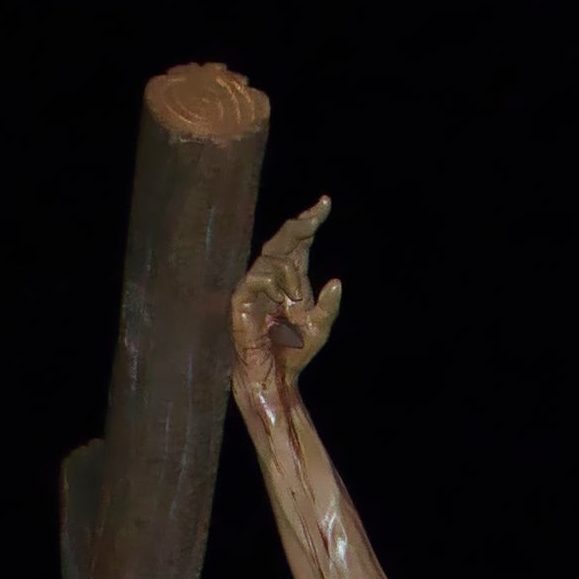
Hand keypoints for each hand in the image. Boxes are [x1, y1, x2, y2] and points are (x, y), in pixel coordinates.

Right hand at [230, 200, 339, 396]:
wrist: (275, 374)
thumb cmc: (295, 352)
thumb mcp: (320, 327)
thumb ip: (328, 306)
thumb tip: (336, 283)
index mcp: (292, 280)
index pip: (300, 242)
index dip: (310, 221)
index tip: (325, 203)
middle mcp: (273, 279)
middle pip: (283, 239)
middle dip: (299, 225)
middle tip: (316, 218)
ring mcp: (255, 287)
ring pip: (272, 259)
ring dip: (289, 274)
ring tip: (296, 298)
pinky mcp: (242, 299)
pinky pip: (256, 277)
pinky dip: (273, 283)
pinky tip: (281, 300)